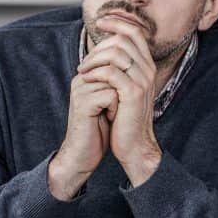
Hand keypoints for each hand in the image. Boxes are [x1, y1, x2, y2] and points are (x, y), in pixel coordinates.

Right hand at [49, 73, 118, 199]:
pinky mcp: (83, 102)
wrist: (84, 153)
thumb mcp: (110, 100)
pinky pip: (111, 96)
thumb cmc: (99, 129)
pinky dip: (114, 109)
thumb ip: (116, 82)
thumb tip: (136, 66)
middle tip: (113, 109)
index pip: (113, 64)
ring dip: (119, 101)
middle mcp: (81, 79)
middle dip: (122, 91)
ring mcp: (80, 90)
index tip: (116, 101)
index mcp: (87, 75)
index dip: (123, 83)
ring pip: (115, 82)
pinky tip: (107, 119)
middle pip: (115, 71)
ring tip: (108, 114)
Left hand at [78, 16, 160, 185]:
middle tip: (84, 61)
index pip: (134, 32)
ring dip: (93, 59)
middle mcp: (148, 69)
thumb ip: (119, 69)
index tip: (99, 23)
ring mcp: (142, 80)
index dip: (116, 23)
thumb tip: (104, 50)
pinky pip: (110, 72)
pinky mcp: (132, 93)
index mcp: (146, 65)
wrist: (134, 145)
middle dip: (99, 44)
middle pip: (124, 38)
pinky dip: (94, 73)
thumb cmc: (125, 118)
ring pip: (115, 52)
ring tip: (82, 72)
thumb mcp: (124, 89)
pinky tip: (85, 80)